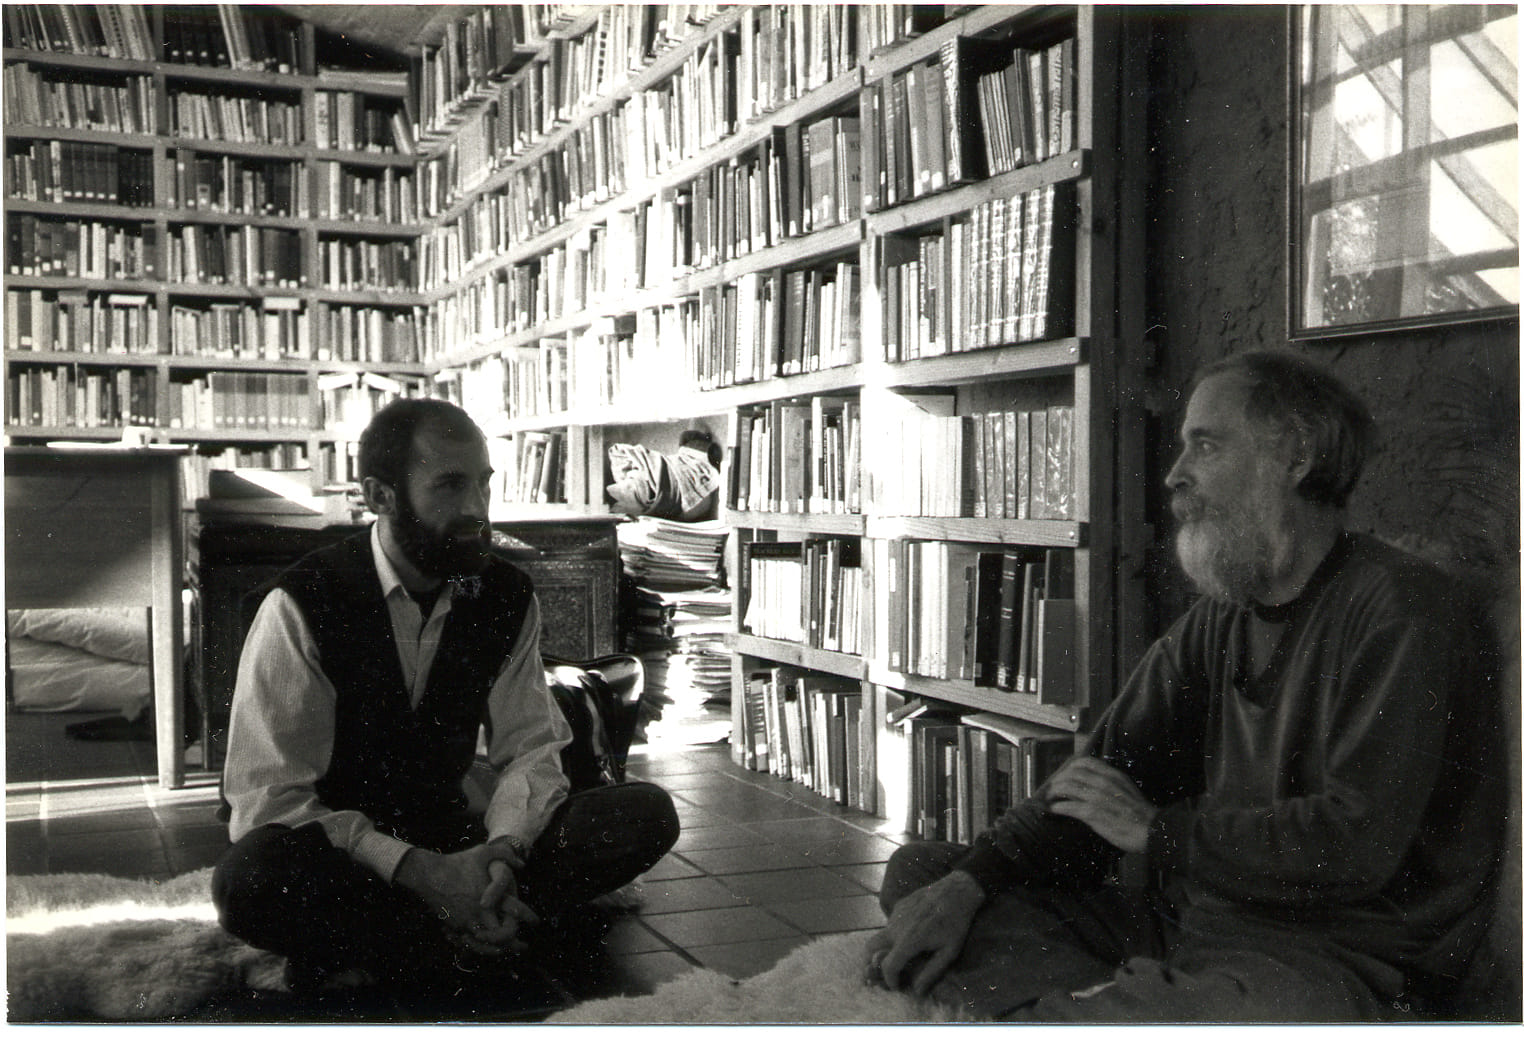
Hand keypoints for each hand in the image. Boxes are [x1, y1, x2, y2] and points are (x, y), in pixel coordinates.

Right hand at [395, 840, 537, 955]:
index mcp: (490, 899)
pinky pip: (470, 943)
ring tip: (506, 951)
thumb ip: (505, 855)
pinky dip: (480, 947)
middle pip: (502, 939)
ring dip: (497, 949)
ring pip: (485, 946)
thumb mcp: (483, 852)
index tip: (536, 922)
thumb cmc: (456, 862)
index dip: (528, 919)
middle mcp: (479, 915)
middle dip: (514, 945)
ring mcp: (465, 923)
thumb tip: (522, 864)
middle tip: (523, 948)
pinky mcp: (454, 926)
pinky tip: (486, 946)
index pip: (514, 915)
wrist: (427, 874)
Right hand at [863, 870, 984, 995]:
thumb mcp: (949, 952)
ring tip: (891, 958)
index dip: (889, 980)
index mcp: (909, 941)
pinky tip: (908, 937)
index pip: (888, 966)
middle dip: (867, 962)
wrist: (957, 890)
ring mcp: (896, 914)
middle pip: (870, 948)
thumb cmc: (956, 923)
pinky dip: (893, 935)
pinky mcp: (899, 906)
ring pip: (881, 935)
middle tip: (872, 974)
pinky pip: (891, 924)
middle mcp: (896, 927)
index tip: (895, 986)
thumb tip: (918, 991)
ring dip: (882, 949)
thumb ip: (931, 972)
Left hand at [1041, 757, 1157, 853]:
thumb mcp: (1127, 789)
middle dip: (1059, 780)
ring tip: (1050, 798)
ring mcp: (1097, 797)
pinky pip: (1069, 806)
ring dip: (1054, 792)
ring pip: (1067, 787)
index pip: (1085, 762)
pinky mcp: (1093, 813)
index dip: (1071, 767)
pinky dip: (1058, 807)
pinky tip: (1054, 809)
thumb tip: (1094, 783)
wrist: (1152, 830)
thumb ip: (1111, 783)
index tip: (1065, 774)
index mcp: (1113, 775)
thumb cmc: (1140, 813)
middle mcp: (1103, 783)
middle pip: (1072, 774)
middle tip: (1053, 788)